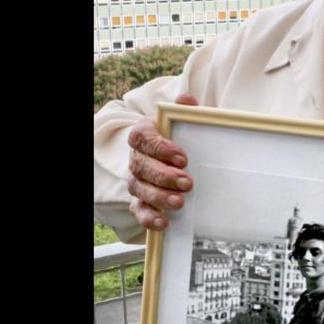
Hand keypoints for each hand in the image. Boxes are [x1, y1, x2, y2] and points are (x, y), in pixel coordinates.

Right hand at [127, 93, 197, 229]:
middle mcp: (136, 157)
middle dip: (163, 176)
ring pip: (139, 188)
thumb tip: (187, 99)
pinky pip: (137, 210)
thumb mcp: (186, 122)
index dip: (160, 148)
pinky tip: (163, 223)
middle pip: (141, 166)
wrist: (180, 156)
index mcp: (144, 134)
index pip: (143, 138)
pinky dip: (148, 218)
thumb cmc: (182, 137)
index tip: (183, 157)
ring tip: (179, 202)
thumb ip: (186, 111)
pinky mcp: (140, 200)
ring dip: (158, 196)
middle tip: (187, 183)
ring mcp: (137, 180)